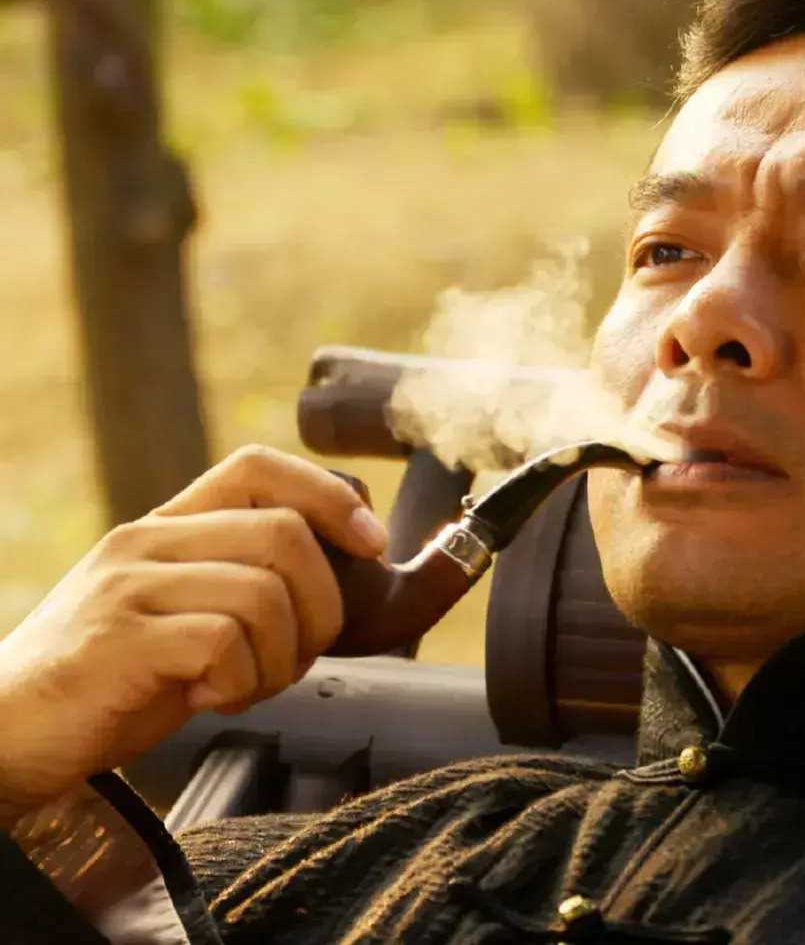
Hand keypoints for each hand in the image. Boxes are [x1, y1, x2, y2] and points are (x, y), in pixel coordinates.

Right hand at [0, 445, 386, 828]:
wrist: (6, 734)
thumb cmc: (114, 681)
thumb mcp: (183, 614)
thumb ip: (245, 584)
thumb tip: (346, 572)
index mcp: (166, 527)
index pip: (259, 466)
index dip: (330, 496)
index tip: (372, 543)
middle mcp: (146, 542)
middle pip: (285, 534)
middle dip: (323, 606)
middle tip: (299, 656)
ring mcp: (129, 588)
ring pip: (265, 593)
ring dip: (282, 657)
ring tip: (246, 686)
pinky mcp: (119, 641)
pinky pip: (226, 644)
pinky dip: (242, 683)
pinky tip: (209, 699)